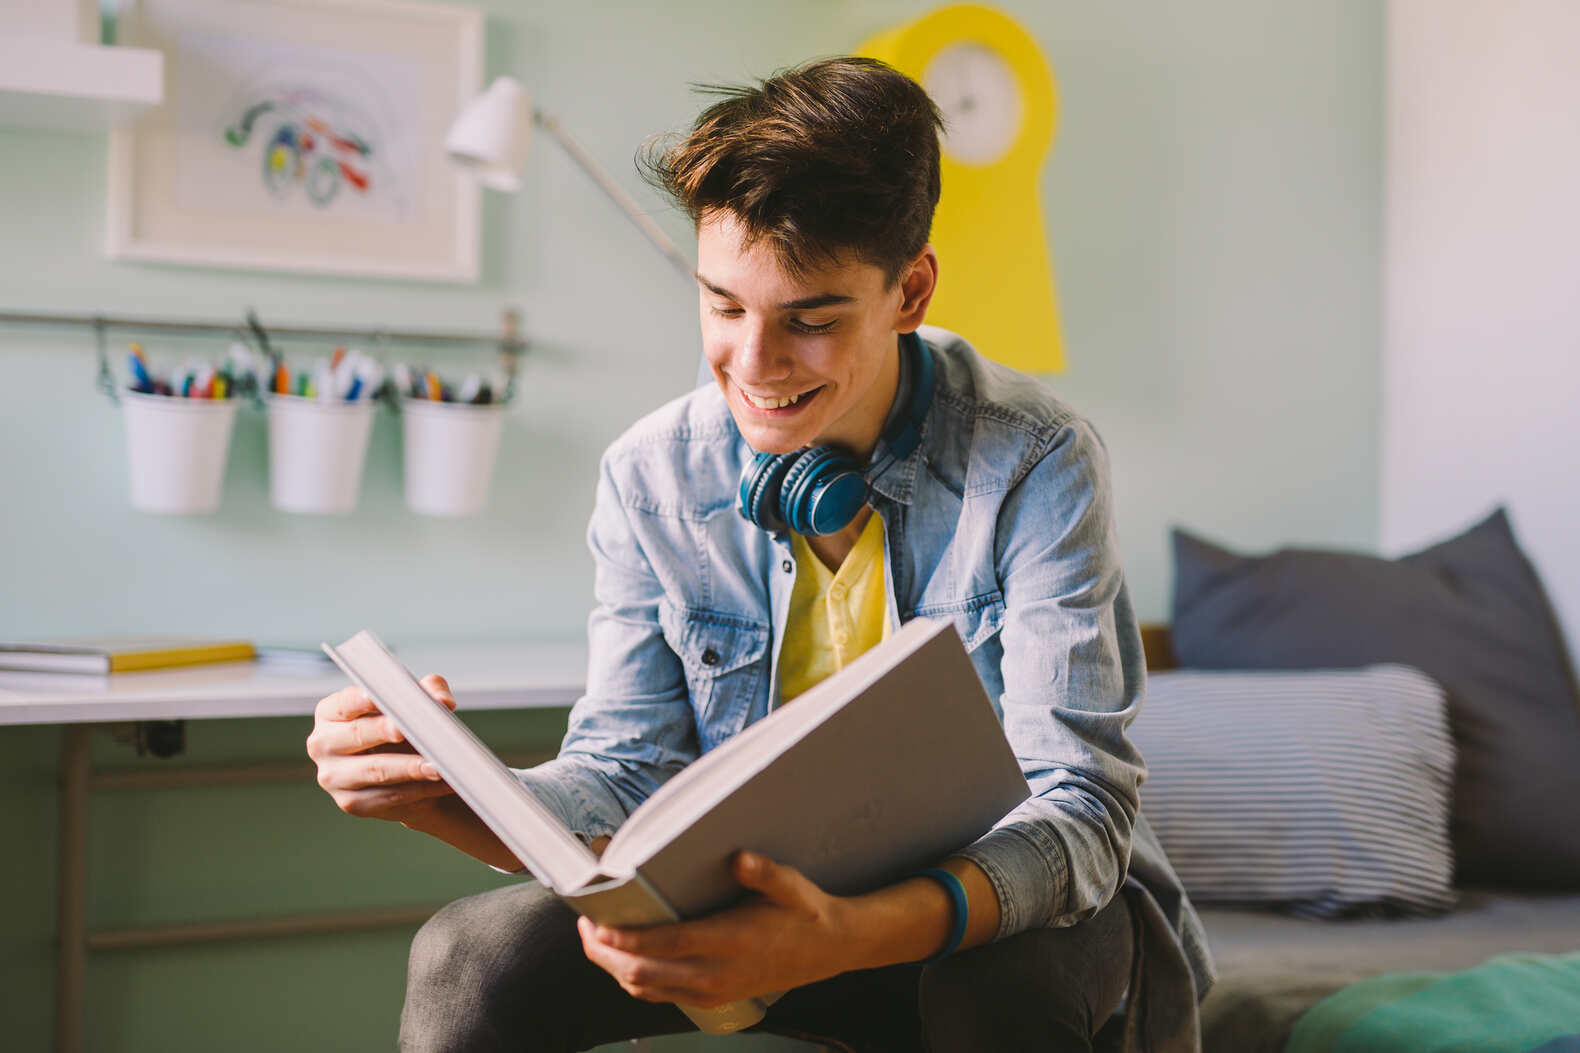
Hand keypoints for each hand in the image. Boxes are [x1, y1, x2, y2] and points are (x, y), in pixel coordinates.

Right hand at [306, 673, 456, 822]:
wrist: (406, 773)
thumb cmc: (404, 731)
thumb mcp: (416, 704)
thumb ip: (429, 691)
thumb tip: (443, 701)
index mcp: (330, 713)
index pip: (345, 703)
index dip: (365, 700)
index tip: (384, 699)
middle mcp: (323, 744)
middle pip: (357, 734)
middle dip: (386, 731)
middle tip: (413, 731)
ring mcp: (333, 777)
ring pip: (375, 770)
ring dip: (410, 768)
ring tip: (438, 765)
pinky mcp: (351, 803)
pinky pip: (388, 796)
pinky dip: (419, 790)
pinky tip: (440, 782)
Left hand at [577, 851, 864, 1007]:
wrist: (831, 949)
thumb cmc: (806, 912)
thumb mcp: (790, 886)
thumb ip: (763, 873)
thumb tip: (739, 858)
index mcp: (729, 942)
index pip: (663, 945)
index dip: (625, 938)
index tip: (596, 924)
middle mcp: (715, 974)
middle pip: (642, 974)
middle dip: (604, 954)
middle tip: (585, 928)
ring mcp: (712, 992)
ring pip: (646, 989)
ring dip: (614, 968)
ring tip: (597, 941)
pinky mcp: (713, 999)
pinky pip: (661, 996)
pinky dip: (635, 979)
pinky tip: (627, 958)